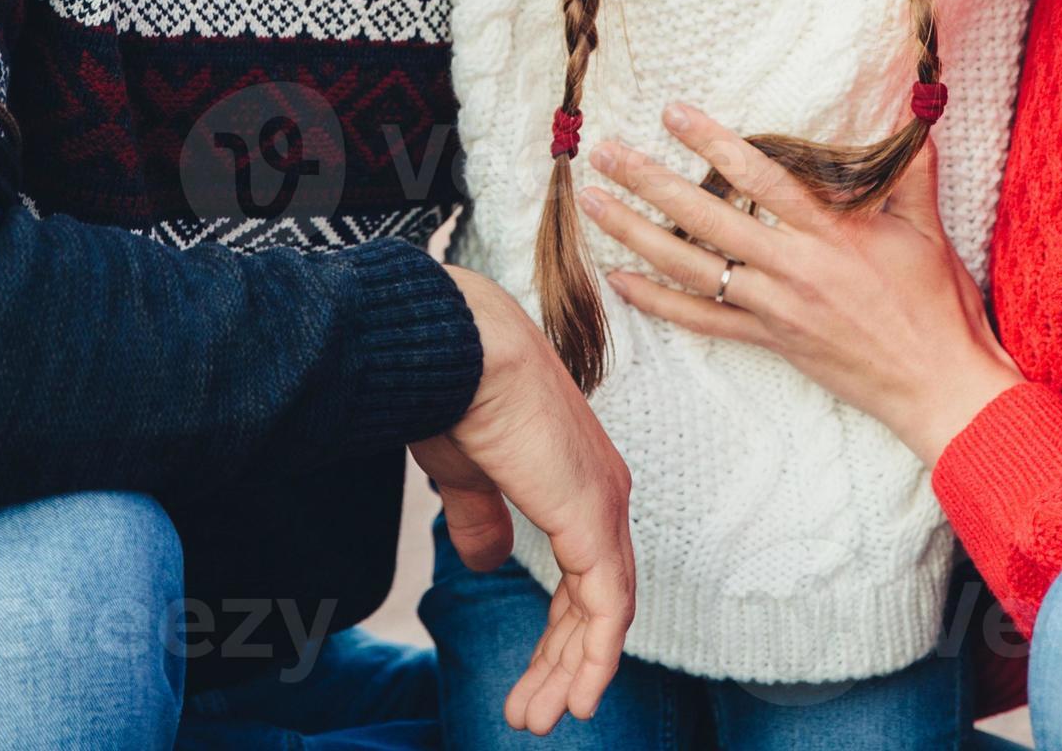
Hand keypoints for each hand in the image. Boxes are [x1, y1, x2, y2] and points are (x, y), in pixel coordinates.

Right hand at [411, 266, 633, 733]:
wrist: (457, 347)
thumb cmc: (454, 391)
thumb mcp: (466, 474)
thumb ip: (483, 519)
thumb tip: (488, 561)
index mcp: (575, 478)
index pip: (582, 574)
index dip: (560, 632)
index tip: (533, 678)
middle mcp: (602, 493)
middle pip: (595, 601)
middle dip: (560, 663)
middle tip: (532, 714)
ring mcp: (603, 505)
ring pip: (602, 613)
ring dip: (570, 671)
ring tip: (538, 719)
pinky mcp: (593, 518)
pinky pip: (607, 606)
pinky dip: (594, 657)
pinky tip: (576, 697)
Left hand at [580, 103, 1019, 466]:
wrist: (938, 384)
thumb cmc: (937, 305)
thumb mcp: (928, 230)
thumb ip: (910, 173)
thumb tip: (915, 116)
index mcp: (830, 233)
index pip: (759, 176)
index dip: (712, 142)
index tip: (672, 112)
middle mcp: (792, 268)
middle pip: (706, 218)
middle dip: (650, 182)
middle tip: (605, 153)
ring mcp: (774, 308)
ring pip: (690, 268)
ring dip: (634, 233)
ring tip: (592, 203)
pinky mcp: (769, 341)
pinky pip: (701, 320)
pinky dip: (656, 301)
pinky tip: (618, 280)